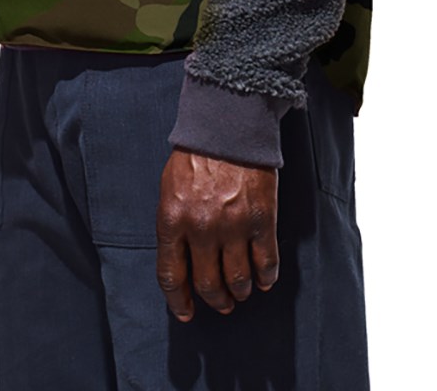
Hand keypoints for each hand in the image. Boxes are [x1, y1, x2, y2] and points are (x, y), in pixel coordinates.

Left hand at [155, 145, 279, 321]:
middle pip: (207, 284)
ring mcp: (233, 226)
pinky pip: (266, 263)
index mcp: (172, 220)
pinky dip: (266, 277)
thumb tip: (181, 259)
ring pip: (238, 280)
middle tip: (221, 304)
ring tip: (241, 292)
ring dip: (240, 292)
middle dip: (215, 300)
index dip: (179, 300)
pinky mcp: (262, 220)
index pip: (171, 276)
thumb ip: (174, 224)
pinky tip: (264, 280)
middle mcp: (201, 229)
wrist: (229, 125)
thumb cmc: (197, 153)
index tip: (186, 311)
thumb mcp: (170, 188)